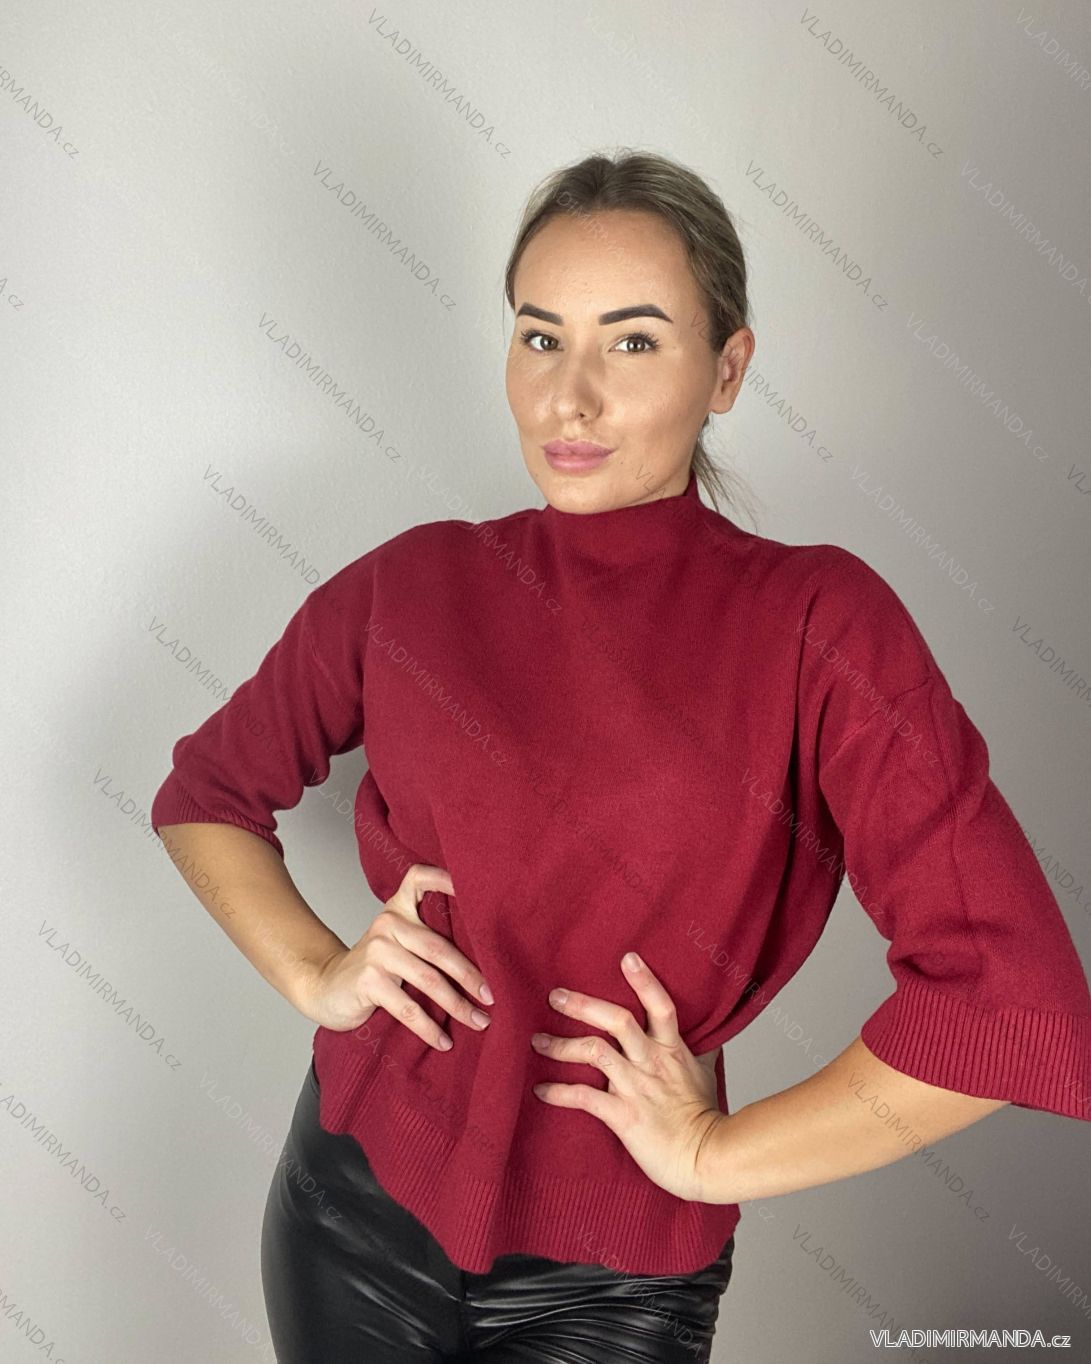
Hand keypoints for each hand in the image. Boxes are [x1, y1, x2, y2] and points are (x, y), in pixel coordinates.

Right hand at [299, 864, 493, 1048]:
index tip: (477, 889)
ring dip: (458, 1006)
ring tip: (479, 1021)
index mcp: (398, 909)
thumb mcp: (396, 942)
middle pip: (440, 947)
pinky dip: (429, 1028)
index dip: (445, 877)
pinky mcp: (369, 980)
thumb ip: (425, 938)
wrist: (324, 987)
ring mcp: (377, 951)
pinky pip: (408, 1007)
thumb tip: (483, 962)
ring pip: (429, 980)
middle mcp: (388, 924)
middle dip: (470, 976)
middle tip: (492, 997)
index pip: (419, 878)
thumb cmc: (372, 967)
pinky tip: (443, 1041)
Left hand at [530, 952, 724, 1201]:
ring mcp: (636, 1087)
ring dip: (560, 1045)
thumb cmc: (705, 1118)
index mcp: (672, 1050)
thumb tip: (704, 1034)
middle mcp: (651, 1062)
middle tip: (555, 996)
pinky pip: (584, 1097)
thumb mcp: (706, 1075)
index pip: (660, 1006)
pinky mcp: (623, 1115)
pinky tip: (541, 1090)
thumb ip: (698, 1051)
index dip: (644, 980)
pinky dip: (559, 1091)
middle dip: (582, 1005)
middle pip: (616, 1020)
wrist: (708, 1157)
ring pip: (593, 1052)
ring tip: (538, 1041)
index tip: (627, 958)